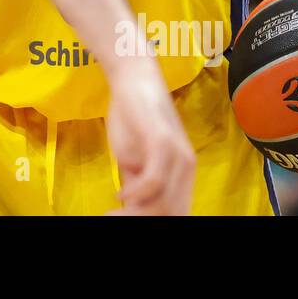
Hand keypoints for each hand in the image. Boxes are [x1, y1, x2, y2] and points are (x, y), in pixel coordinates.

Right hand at [104, 62, 194, 214]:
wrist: (132, 78)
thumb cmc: (133, 116)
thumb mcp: (133, 159)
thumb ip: (137, 183)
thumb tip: (132, 209)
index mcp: (183, 173)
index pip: (175, 211)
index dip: (149, 220)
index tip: (119, 218)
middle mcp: (187, 168)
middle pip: (171, 213)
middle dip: (139, 220)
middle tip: (110, 217)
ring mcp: (178, 156)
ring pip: (164, 205)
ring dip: (134, 214)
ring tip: (111, 213)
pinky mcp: (163, 143)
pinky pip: (154, 182)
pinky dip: (135, 193)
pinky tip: (120, 192)